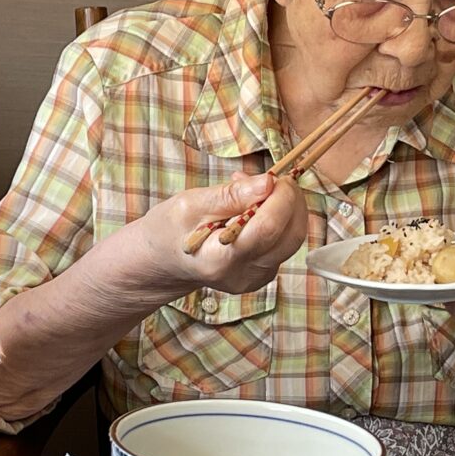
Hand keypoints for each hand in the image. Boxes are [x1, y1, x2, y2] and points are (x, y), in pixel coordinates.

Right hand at [136, 174, 307, 295]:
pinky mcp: (264, 274)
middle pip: (291, 236)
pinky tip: (254, 208)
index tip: (274, 176)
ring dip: (285, 208)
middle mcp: (245, 275)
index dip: (280, 198)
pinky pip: (283, 243)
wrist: (161, 263)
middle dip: (291, 201)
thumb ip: (231, 195)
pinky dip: (278, 219)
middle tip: (272, 178)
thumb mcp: (190, 204)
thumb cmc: (169, 230)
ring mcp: (257, 278)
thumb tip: (268, 182)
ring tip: (256, 190)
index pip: (269, 228)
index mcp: (221, 260)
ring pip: (292, 238)